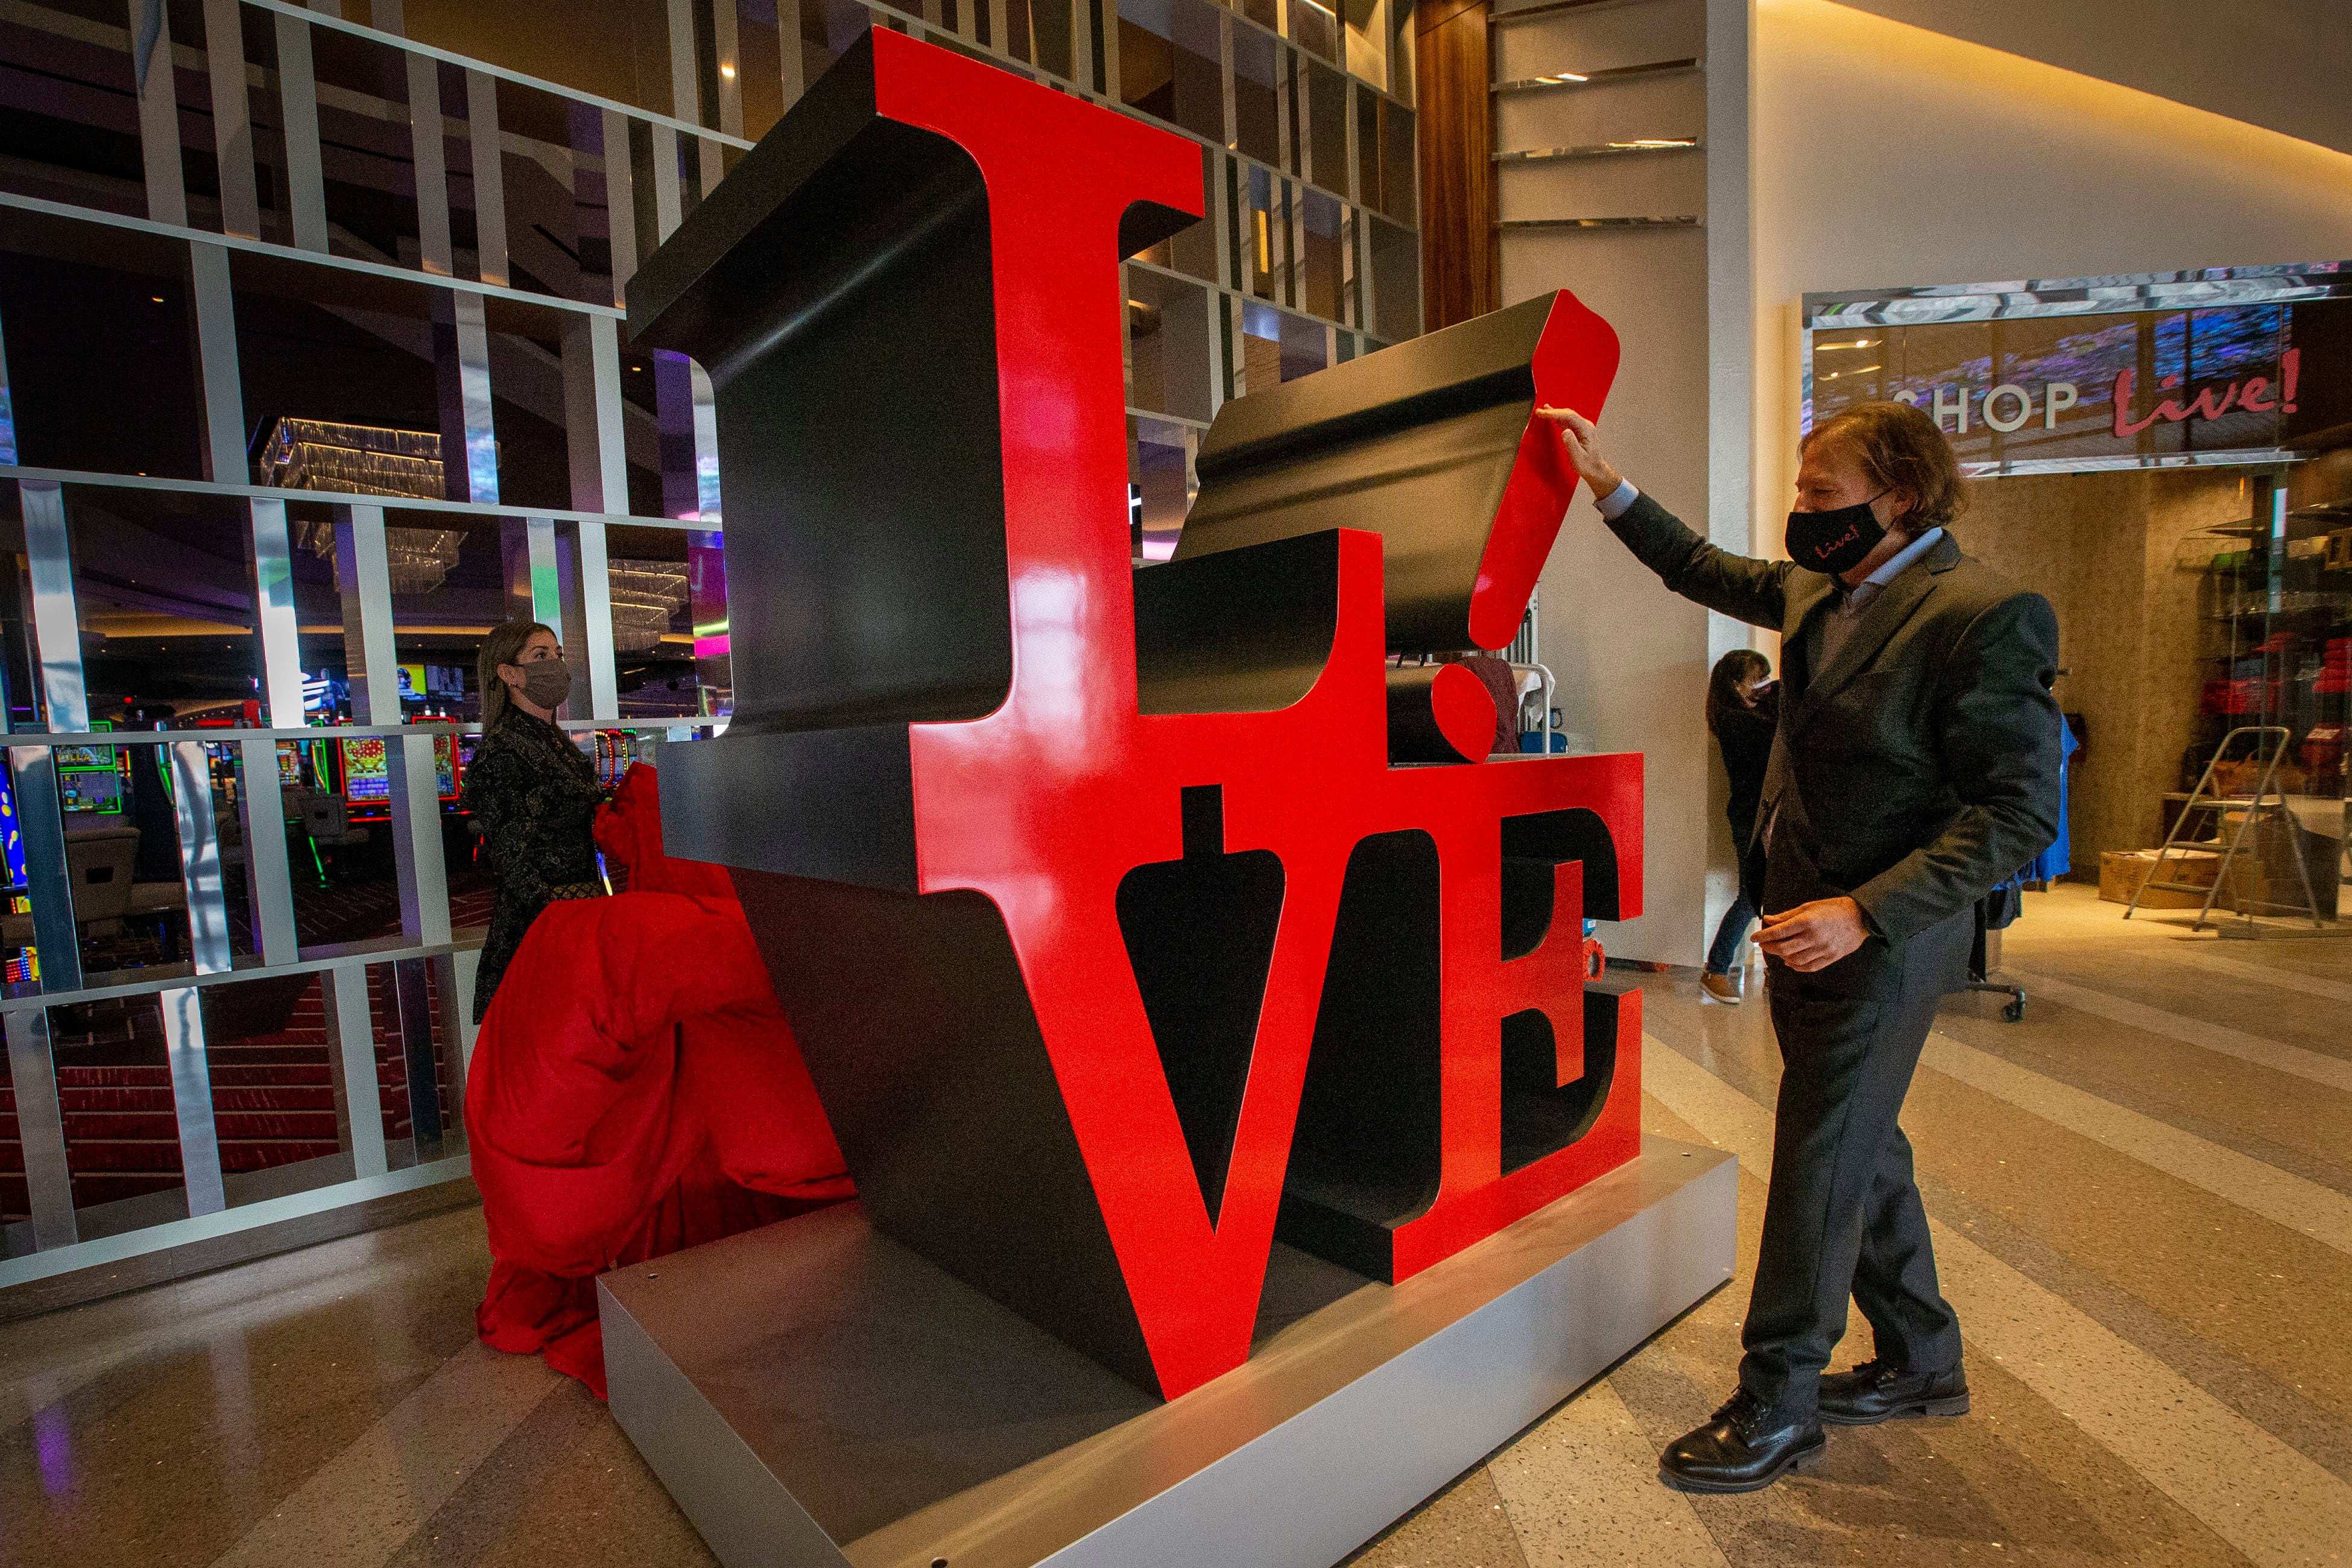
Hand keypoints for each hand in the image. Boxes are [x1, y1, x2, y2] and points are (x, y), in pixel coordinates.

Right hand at [1536, 406, 1623, 495]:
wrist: (1595, 469)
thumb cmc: (1588, 465)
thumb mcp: (1578, 457)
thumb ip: (1571, 444)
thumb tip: (1565, 432)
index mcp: (1586, 429)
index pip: (1569, 416)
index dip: (1555, 413)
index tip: (1543, 413)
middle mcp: (1585, 426)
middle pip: (1567, 414)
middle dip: (1553, 412)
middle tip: (1539, 412)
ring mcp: (1582, 428)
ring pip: (1567, 416)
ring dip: (1554, 413)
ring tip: (1542, 411)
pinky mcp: (1578, 431)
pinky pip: (1567, 421)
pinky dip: (1558, 418)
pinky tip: (1552, 415)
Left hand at [1754, 896, 1870, 972]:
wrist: (1860, 917)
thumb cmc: (1834, 909)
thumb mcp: (1809, 907)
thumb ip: (1787, 916)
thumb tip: (1769, 920)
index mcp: (1807, 921)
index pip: (1778, 932)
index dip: (1763, 936)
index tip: (1755, 937)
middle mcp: (1814, 937)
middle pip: (1783, 949)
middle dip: (1769, 947)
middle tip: (1764, 944)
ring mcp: (1823, 949)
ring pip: (1794, 960)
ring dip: (1782, 957)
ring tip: (1778, 951)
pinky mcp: (1830, 958)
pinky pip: (1809, 967)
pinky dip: (1796, 966)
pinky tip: (1791, 962)